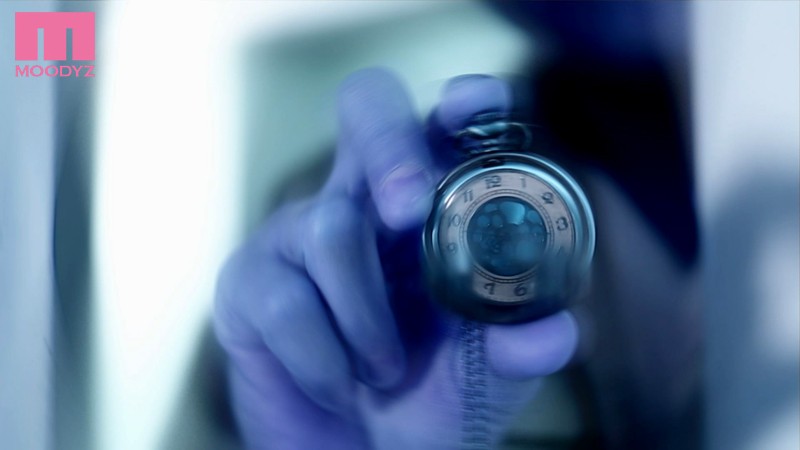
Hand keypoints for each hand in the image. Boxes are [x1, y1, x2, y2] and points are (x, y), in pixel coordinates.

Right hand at [213, 69, 578, 449]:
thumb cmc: (418, 404)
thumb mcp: (479, 381)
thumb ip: (516, 352)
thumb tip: (557, 331)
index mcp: (425, 210)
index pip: (440, 125)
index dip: (461, 103)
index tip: (478, 107)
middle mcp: (362, 202)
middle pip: (366, 111)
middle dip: (390, 146)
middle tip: (408, 207)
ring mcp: (298, 235)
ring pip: (331, 228)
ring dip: (367, 319)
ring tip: (384, 374)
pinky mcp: (249, 282)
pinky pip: (285, 302)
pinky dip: (325, 361)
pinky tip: (339, 386)